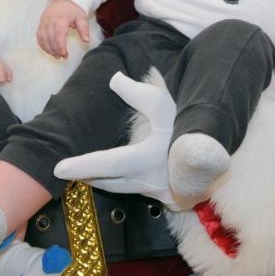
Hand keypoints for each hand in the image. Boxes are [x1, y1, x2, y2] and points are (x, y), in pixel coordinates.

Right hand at [37, 0, 89, 57]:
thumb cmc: (74, 9)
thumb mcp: (82, 17)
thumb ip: (84, 29)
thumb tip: (86, 41)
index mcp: (60, 18)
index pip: (58, 34)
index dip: (60, 46)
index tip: (65, 54)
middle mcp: (50, 20)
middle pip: (49, 38)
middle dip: (55, 50)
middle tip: (63, 57)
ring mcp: (43, 21)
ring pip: (42, 38)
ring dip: (48, 49)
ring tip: (56, 56)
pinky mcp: (40, 23)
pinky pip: (39, 36)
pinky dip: (42, 45)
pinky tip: (49, 50)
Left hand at [53, 71, 178, 208]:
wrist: (216, 145)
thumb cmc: (186, 120)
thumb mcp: (161, 101)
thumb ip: (134, 91)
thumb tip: (113, 79)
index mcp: (145, 159)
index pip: (105, 165)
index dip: (80, 166)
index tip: (58, 167)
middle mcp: (150, 181)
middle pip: (108, 181)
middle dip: (87, 175)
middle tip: (66, 169)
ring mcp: (159, 192)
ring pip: (121, 188)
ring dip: (103, 180)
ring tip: (84, 172)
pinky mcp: (166, 196)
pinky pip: (136, 190)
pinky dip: (122, 183)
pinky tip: (113, 176)